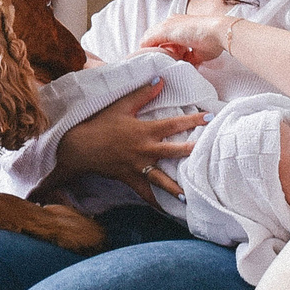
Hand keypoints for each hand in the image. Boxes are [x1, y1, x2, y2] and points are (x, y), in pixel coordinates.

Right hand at [51, 79, 201, 200]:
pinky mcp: (130, 178)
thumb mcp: (121, 106)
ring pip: (161, 178)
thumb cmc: (100, 124)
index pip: (174, 124)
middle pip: (173, 152)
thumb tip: (160, 79)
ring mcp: (138, 166)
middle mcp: (144, 150)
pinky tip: (168, 210)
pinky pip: (145, 192)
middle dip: (191, 152)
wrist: (80, 146)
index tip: (210, 117)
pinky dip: (156, 201)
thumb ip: (143, 94)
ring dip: (176, 187)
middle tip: (208, 154)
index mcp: (145, 131)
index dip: (193, 120)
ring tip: (190, 195)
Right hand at [140, 11, 234, 66]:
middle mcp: (177, 33)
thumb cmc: (192, 29)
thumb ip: (151, 38)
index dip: (148, 46)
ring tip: (169, 65)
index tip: (145, 57)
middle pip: (163, 47)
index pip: (153, 36)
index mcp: (169, 24)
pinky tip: (179, 68)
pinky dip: (182, 66)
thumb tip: (141, 47)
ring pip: (172, 56)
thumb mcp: (166, 30)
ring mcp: (187, 44)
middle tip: (157, 62)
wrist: (217, 35)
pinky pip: (184, 63)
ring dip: (170, 61)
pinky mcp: (196, 55)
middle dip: (160, 54)